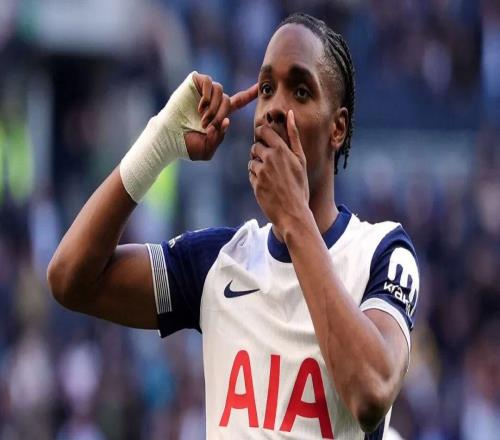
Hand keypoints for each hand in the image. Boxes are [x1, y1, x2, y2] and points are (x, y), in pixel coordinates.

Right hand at [185, 73, 257, 159]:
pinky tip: (200, 107)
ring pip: (220, 91)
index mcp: (218, 113)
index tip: (260, 87)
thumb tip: (226, 121)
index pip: (239, 101)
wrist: (168, 138)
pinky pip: (209, 82)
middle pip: (228, 101)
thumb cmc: (187, 146)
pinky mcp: (194, 83)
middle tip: (209, 126)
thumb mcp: (208, 148)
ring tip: (203, 119)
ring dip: (214, 108)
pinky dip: (207, 96)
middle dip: (221, 115)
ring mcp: (203, 91)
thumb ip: (220, 137)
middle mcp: (213, 100)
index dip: (250, 93)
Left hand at [249, 110, 309, 233]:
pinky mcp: (254, 183)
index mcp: (281, 150)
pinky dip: (256, 178)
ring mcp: (260, 171)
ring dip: (258, 166)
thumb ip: (293, 136)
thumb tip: (289, 114)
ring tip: (272, 177)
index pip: (263, 131)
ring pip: (252, 161)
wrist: (293, 213)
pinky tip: (268, 185)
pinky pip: (251, 174)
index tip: (264, 137)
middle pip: (255, 146)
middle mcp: (269, 158)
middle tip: (272, 163)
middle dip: (260, 152)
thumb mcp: (301, 160)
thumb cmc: (300, 186)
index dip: (261, 133)